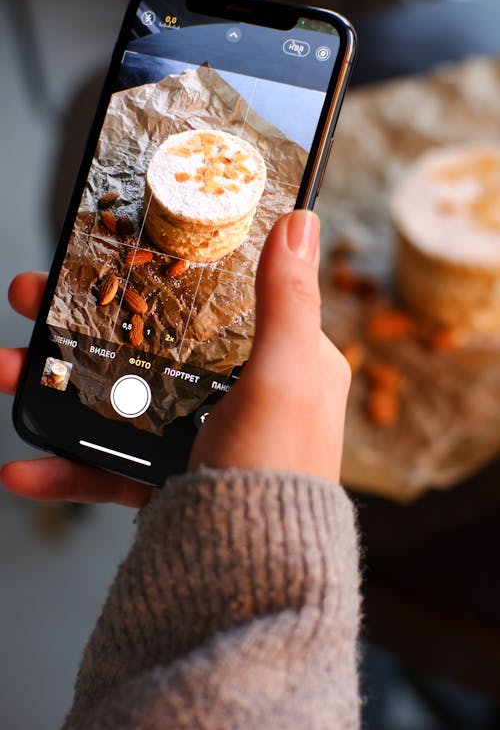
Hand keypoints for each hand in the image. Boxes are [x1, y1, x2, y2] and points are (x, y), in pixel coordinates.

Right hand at [0, 211, 349, 504]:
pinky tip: (25, 468)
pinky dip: (68, 465)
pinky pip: (112, 461)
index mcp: (284, 360)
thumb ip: (288, 301)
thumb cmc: (278, 475)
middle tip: (33, 298)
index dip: (160, 268)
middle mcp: (244, 394)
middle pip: (153, 338)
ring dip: (57, 385)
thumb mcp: (285, 379)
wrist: (251, 580)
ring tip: (8, 371)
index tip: (107, 249)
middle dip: (85, 319)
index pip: (215, 295)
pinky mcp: (171, 478)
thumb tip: (299, 223)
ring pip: (122, 394)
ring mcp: (201, 435)